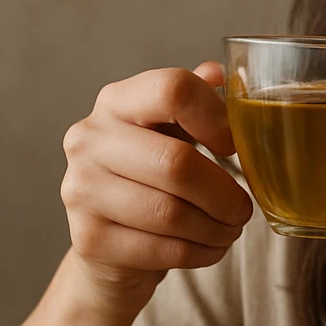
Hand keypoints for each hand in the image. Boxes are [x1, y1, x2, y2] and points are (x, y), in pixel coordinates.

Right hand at [59, 61, 253, 320]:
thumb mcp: (169, 131)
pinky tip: (211, 248)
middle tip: (243, 208)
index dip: (216, 118)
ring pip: (172, 213)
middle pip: (176, 163)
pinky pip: (164, 250)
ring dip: (217, 228)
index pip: (172, 89)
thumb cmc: (148, 177)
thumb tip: (216, 72)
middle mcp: (89, 140)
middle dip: (224, 193)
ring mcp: (81, 191)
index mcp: (114, 102)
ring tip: (230, 229)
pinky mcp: (89, 239)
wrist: (108, 242)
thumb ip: (192, 101)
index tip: (234, 146)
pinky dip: (201, 253)